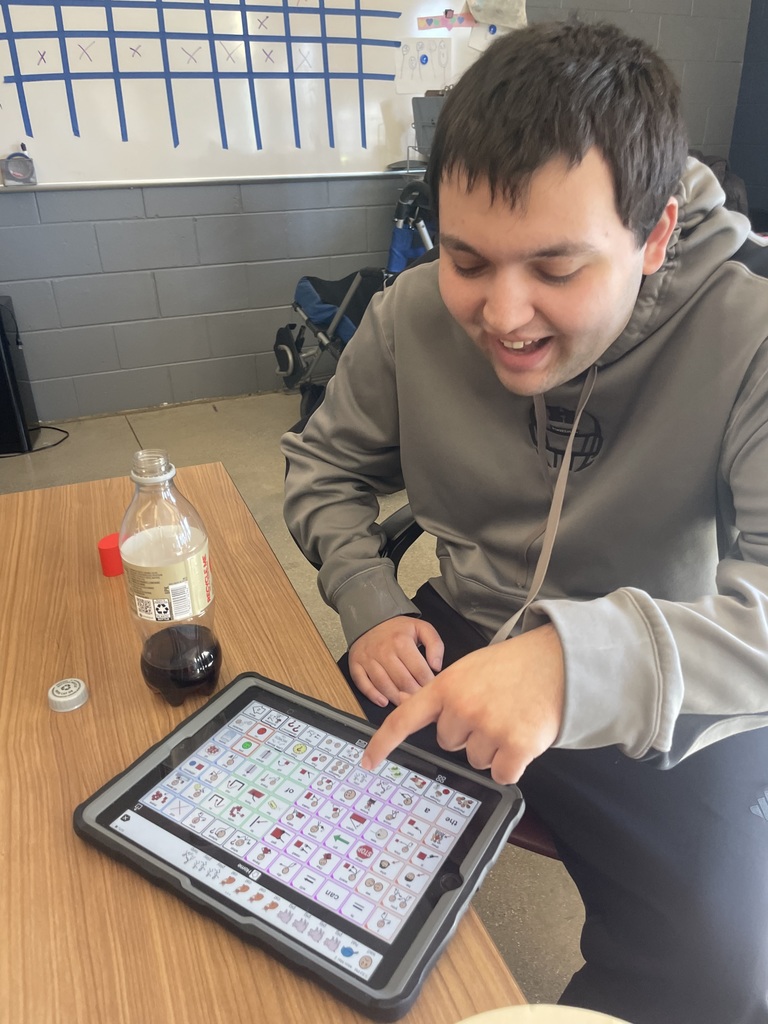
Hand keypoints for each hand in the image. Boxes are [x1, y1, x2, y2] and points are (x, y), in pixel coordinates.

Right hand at [348, 616, 444, 708]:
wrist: (371, 620)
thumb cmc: (398, 629)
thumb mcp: (421, 628)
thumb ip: (435, 645)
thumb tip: (436, 666)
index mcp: (401, 641)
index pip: (419, 671)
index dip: (428, 684)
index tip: (432, 689)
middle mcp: (383, 650)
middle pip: (402, 681)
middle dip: (414, 694)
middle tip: (420, 700)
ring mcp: (368, 658)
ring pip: (384, 685)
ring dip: (396, 698)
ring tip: (405, 702)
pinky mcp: (356, 665)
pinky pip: (363, 684)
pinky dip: (373, 696)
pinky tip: (383, 701)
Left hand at [361, 624, 563, 783]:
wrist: (557, 661)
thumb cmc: (513, 665)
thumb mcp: (469, 669)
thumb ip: (448, 695)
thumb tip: (437, 724)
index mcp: (446, 686)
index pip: (404, 718)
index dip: (383, 742)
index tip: (369, 761)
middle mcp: (463, 707)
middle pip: (449, 743)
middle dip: (468, 732)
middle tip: (492, 708)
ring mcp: (489, 727)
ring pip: (476, 759)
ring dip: (492, 747)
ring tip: (510, 716)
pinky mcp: (516, 747)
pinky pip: (502, 774)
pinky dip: (513, 764)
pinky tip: (523, 736)